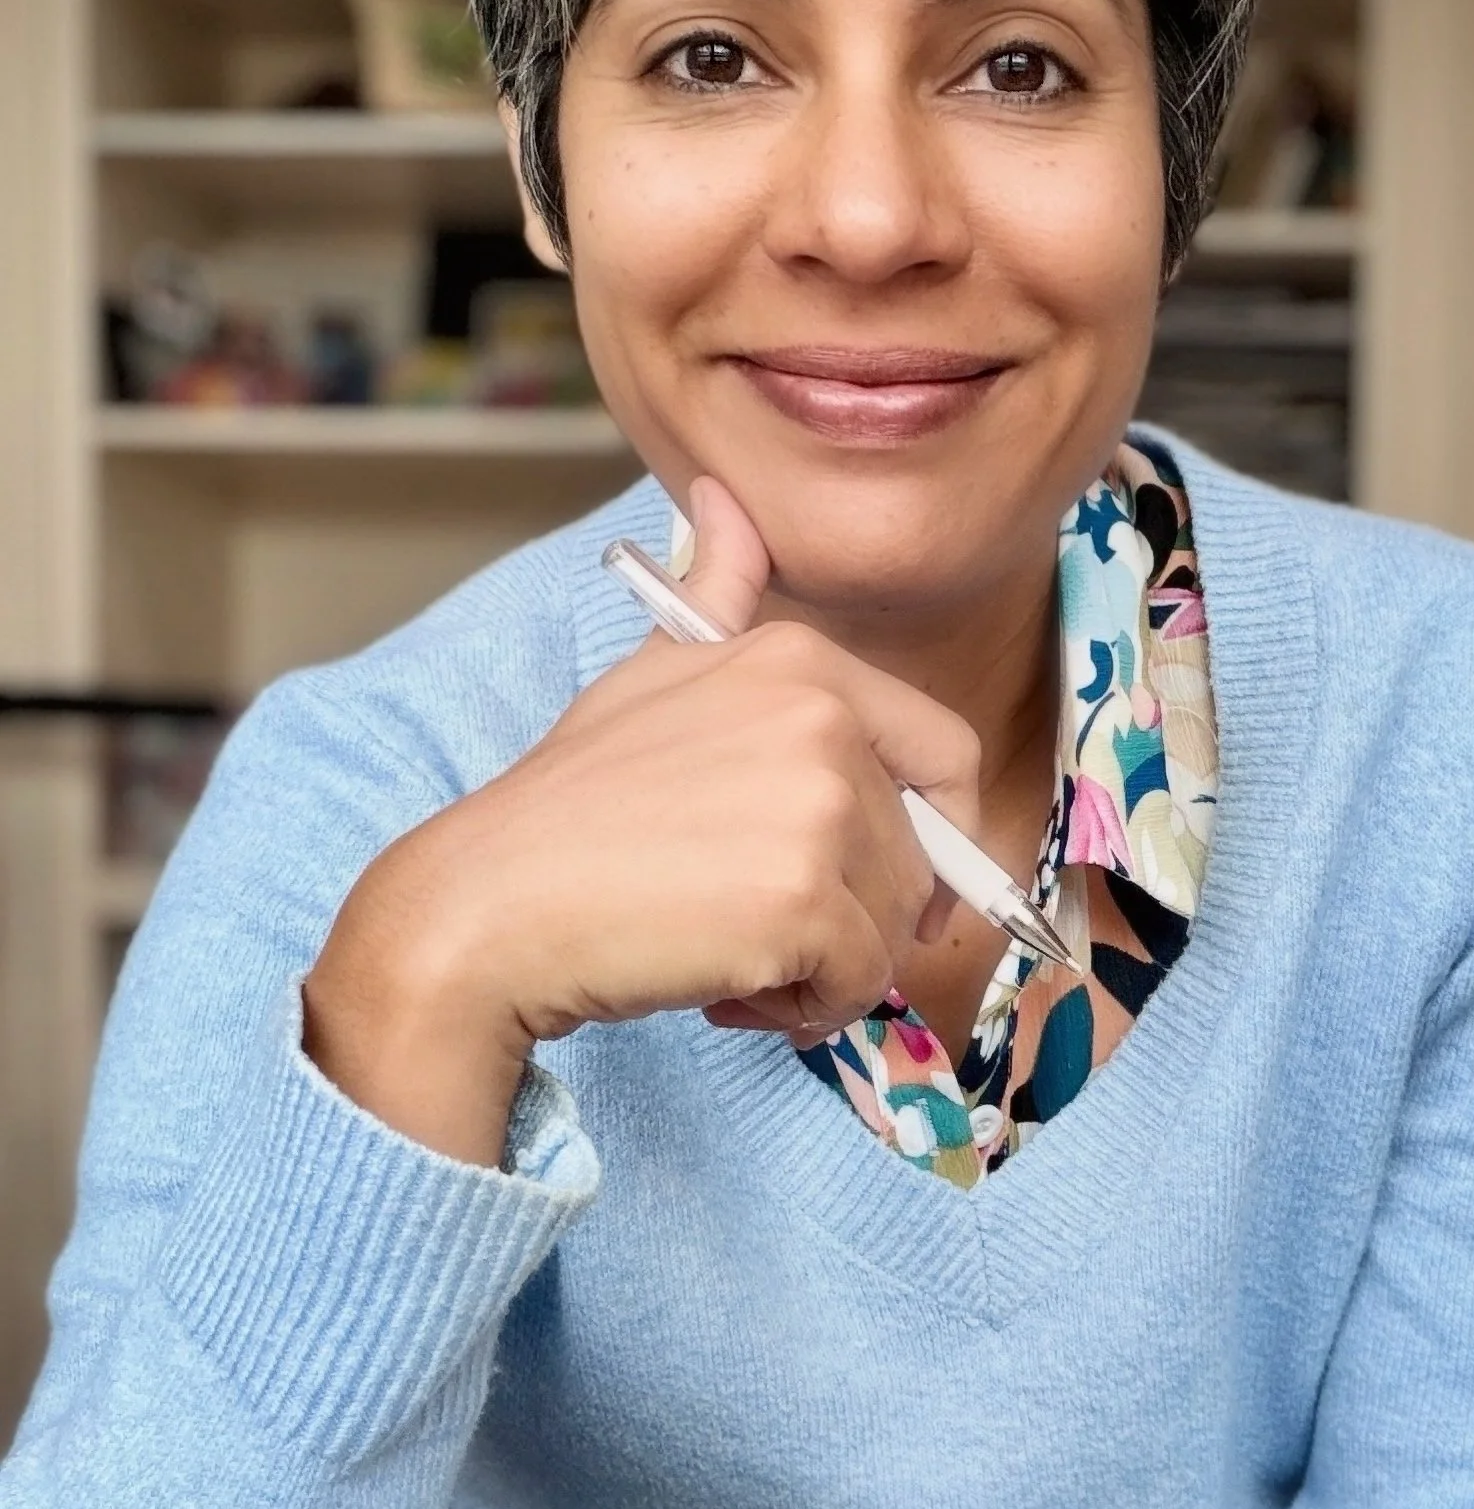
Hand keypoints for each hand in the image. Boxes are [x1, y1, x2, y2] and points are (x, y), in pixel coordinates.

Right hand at [303, 474, 979, 1163]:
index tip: (896, 878)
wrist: (492, 902)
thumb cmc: (572, 808)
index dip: (938, 830)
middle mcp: (824, 721)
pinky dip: (805, 1009)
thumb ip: (716, 595)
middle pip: (923, 856)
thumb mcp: (650, 673)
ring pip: (896, 926)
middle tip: (759, 929)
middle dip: (857, 913)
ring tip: (733, 956)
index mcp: (802, 662)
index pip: (946, 751)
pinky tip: (728, 989)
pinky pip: (861, 984)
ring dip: (827, 966)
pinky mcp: (805, 901)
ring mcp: (819, 809)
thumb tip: (724, 499)